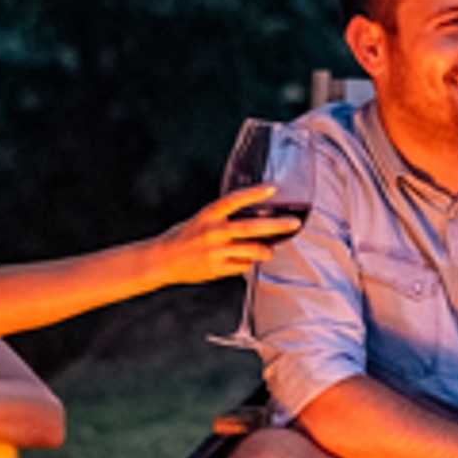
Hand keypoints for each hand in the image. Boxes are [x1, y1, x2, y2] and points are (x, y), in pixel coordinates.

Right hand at [154, 185, 308, 284]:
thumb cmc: (185, 236)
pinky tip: (248, 261)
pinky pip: (242, 266)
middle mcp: (213, 232)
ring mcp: (215, 252)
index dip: (254, 193)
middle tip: (294, 223)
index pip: (234, 200)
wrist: (162, 260)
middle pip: (251, 228)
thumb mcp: (201, 219)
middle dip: (276, 225)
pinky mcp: (216, 269)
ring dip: (266, 251)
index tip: (273, 188)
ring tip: (270, 251)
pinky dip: (249, 263)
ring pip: (252, 251)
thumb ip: (223, 218)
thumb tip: (254, 216)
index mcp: (208, 214)